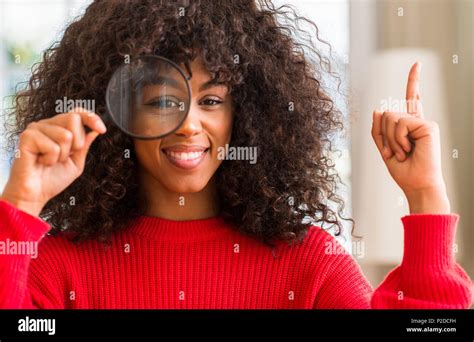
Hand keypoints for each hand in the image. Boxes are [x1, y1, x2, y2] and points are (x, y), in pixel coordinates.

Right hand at [0, 108, 106, 216]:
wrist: (36, 195)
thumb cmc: (52, 179)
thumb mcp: (76, 162)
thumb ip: (85, 145)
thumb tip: (95, 130)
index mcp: (59, 128)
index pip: (77, 113)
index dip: (91, 118)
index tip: (102, 130)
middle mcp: (47, 125)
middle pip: (73, 118)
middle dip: (77, 143)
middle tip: (65, 157)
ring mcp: (36, 129)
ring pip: (65, 134)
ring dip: (62, 155)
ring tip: (50, 161)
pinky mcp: (27, 137)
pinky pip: (52, 146)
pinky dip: (51, 159)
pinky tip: (41, 162)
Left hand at [371, 62, 449, 213]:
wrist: (416, 183)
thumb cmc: (402, 169)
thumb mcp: (383, 149)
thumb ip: (378, 129)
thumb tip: (377, 109)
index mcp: (410, 126)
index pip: (411, 99)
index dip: (414, 81)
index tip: (417, 63)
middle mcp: (418, 121)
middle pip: (387, 113)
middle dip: (383, 135)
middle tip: (395, 153)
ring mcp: (423, 122)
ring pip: (391, 117)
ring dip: (390, 140)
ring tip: (402, 152)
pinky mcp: (427, 125)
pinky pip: (400, 124)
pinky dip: (398, 139)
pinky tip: (408, 149)